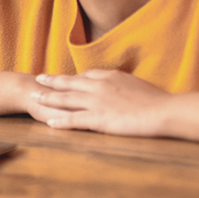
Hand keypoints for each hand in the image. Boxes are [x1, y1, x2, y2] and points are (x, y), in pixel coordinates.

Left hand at [30, 70, 171, 137]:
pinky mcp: (99, 118)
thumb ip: (124, 85)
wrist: (164, 111)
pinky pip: (74, 119)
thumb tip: (122, 87)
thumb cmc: (158, 101)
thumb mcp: (138, 85)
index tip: (64, 79)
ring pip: (66, 99)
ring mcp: (97, 102)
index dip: (73, 78)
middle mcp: (99, 86)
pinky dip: (61, 121)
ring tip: (34, 97)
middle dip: (53, 81)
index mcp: (110, 77)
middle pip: (70, 83)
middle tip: (38, 78)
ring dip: (48, 98)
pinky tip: (49, 122)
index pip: (87, 75)